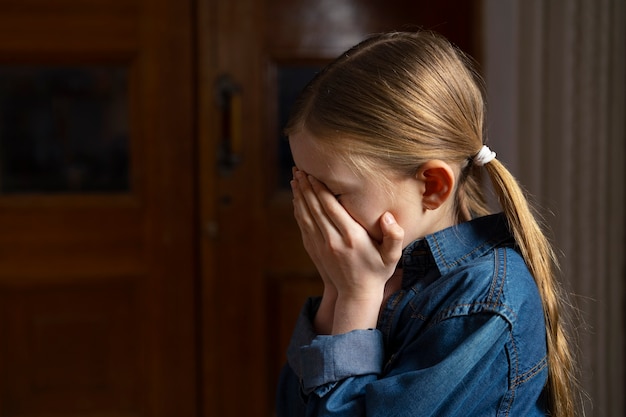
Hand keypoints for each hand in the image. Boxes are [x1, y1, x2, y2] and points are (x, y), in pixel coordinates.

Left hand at [290, 169, 403, 333]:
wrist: (356, 295)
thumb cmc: (377, 272)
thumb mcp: (392, 256)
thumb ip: (394, 236)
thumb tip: (388, 217)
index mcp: (352, 237)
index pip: (331, 208)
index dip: (321, 190)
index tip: (314, 174)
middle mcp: (333, 240)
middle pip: (315, 208)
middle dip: (306, 187)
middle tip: (300, 168)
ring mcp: (321, 246)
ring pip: (306, 215)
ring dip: (299, 196)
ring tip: (295, 178)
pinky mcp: (314, 250)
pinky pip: (303, 226)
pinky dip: (298, 210)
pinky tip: (297, 199)